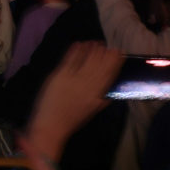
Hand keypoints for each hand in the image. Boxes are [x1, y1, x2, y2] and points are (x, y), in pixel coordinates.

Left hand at [25, 40, 119, 158]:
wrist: (51, 126)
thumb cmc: (72, 120)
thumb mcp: (92, 111)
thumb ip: (102, 100)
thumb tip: (112, 92)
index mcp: (97, 95)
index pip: (109, 74)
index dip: (114, 62)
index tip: (118, 53)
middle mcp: (87, 85)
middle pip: (99, 65)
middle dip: (104, 53)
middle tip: (107, 45)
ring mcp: (73, 79)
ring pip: (87, 60)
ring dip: (92, 50)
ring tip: (95, 42)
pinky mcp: (59, 75)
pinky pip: (70, 60)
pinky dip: (76, 50)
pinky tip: (80, 44)